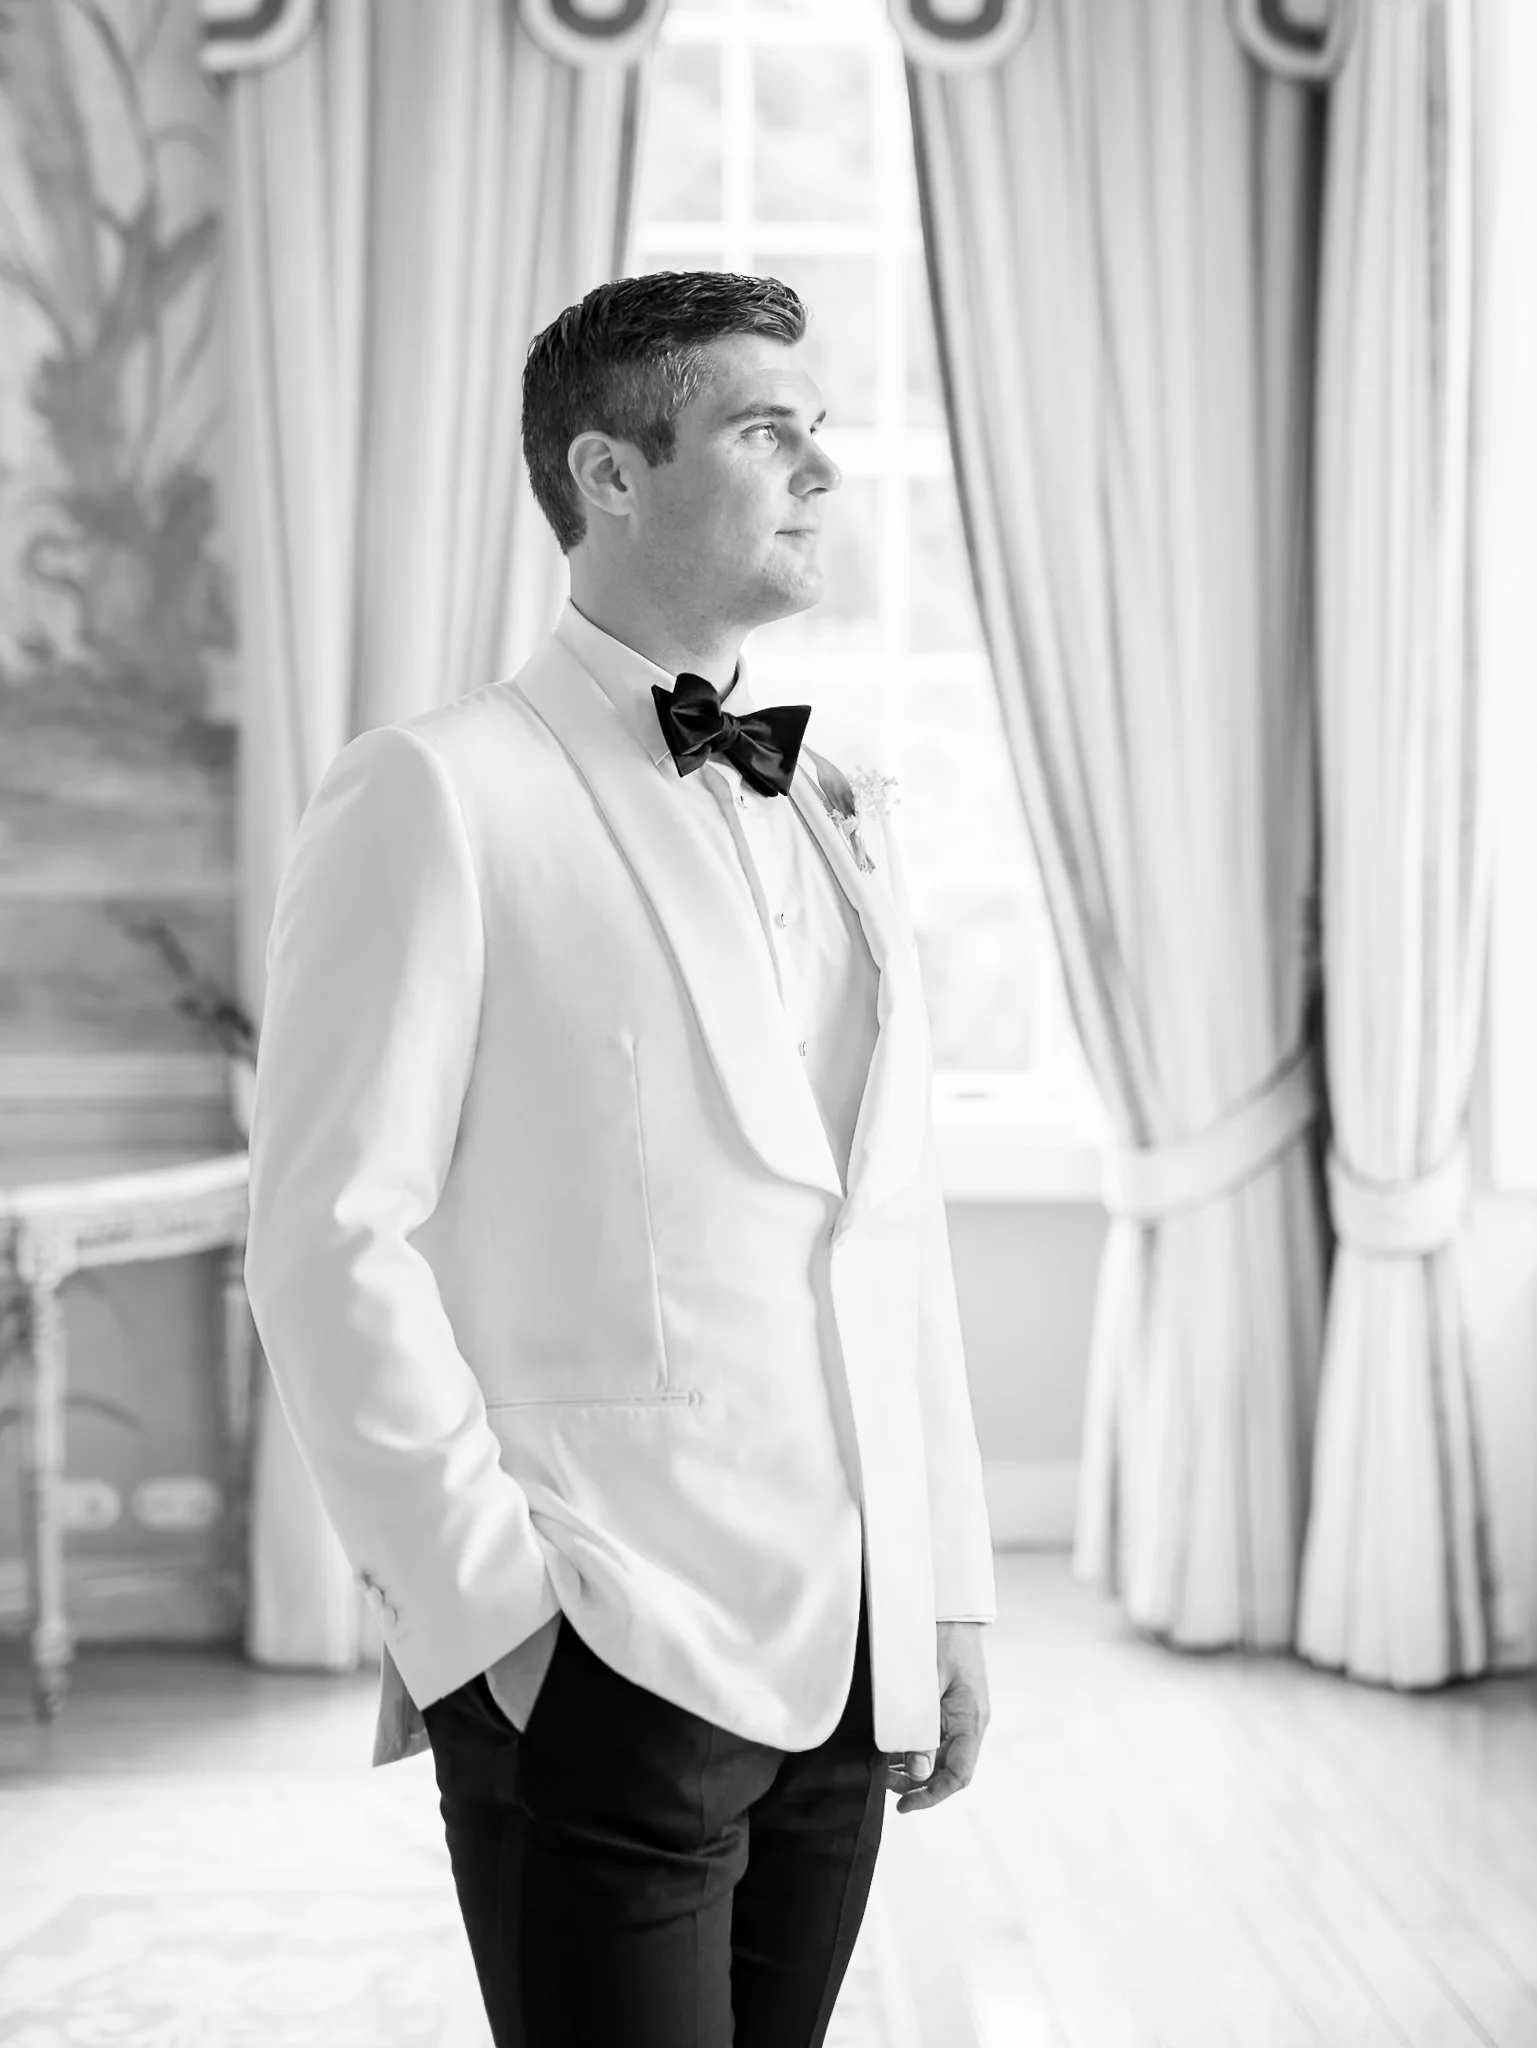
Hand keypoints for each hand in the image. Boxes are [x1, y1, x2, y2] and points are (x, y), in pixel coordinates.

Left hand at [882, 1620, 989, 1814]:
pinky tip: (895, 1747)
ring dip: (916, 1768)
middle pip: (949, 1769)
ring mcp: (962, 1713)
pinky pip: (937, 1737)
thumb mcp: (927, 1682)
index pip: (958, 1774)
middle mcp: (971, 1721)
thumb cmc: (940, 1637)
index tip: (904, 1806)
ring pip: (942, 1755)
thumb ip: (921, 1727)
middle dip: (918, 1784)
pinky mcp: (951, 1704)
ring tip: (886, 1769)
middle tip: (885, 1784)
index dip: (932, 1796)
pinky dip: (917, 1747)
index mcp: (971, 1719)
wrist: (950, 1606)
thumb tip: (917, 1770)